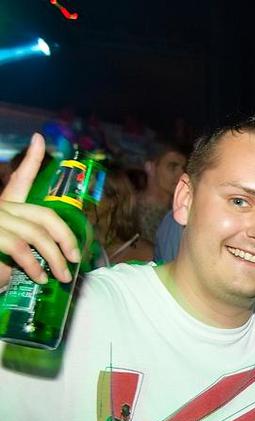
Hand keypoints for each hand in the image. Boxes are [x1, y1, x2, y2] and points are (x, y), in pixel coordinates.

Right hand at [0, 133, 80, 288]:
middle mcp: (1, 208)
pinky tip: (41, 278)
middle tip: (75, 259)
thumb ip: (32, 244)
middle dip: (66, 238)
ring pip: (38, 235)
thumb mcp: (13, 251)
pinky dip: (36, 266)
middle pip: (45, 215)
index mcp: (6, 206)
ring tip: (63, 277)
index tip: (40, 138)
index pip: (20, 178)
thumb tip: (64, 256)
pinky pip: (22, 250)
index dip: (31, 158)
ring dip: (56, 259)